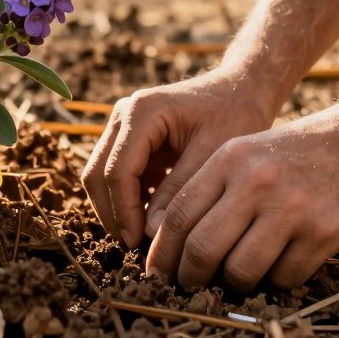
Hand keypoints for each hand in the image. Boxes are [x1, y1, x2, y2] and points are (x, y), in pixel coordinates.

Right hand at [80, 64, 281, 248]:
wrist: (241, 89)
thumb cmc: (234, 115)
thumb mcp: (213, 154)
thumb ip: (180, 190)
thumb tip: (149, 232)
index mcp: (142, 111)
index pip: (117, 171)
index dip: (124, 212)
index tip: (138, 244)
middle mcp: (123, 114)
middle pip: (98, 173)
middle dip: (112, 214)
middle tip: (134, 248)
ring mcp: (122, 125)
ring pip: (100, 175)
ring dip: (116, 208)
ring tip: (141, 239)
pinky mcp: (129, 138)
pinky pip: (116, 174)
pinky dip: (127, 199)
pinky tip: (150, 221)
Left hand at [144, 102, 338, 290]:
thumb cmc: (305, 150)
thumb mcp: (252, 152)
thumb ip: (215, 188)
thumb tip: (175, 244)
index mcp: (230, 158)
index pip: (177, 215)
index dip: (162, 253)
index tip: (157, 273)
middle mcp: (256, 181)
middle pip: (201, 248)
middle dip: (190, 277)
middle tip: (190, 288)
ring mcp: (291, 207)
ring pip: (240, 270)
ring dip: (235, 284)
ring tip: (240, 279)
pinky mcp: (324, 231)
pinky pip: (285, 276)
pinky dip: (278, 280)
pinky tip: (284, 264)